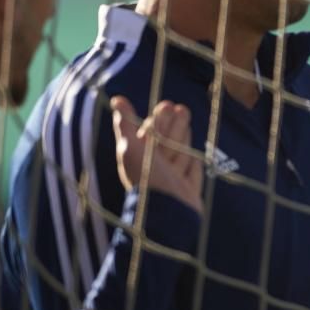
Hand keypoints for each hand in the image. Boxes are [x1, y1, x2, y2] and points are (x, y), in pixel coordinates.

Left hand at [111, 96, 203, 212]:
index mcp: (141, 155)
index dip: (160, 117)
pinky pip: (194, 168)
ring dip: (182, 142)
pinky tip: (189, 166)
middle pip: (170, 137)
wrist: (168, 210)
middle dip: (175, 125)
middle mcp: (156, 165)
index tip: (168, 106)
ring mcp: (174, 175)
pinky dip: (192, 166)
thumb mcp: (130, 148)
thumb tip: (116, 99)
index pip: (153, 129)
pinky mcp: (189, 186)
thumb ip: (125, 124)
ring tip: (181, 138)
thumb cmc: (145, 178)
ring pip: (182, 150)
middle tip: (181, 111)